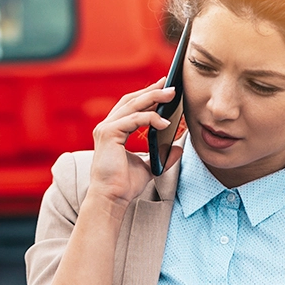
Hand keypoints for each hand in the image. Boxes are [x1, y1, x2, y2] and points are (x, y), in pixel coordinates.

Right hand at [88, 78, 181, 206]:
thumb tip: (179, 147)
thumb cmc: (124, 184)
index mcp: (114, 131)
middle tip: (171, 86)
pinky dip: (151, 119)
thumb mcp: (149, 166)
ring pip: (133, 105)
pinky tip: (165, 123)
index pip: (130, 106)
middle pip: (131, 100)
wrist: (112, 198)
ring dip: (154, 98)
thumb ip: (162, 155)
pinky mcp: (108, 134)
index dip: (147, 95)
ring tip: (172, 95)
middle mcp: (107, 126)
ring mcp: (105, 128)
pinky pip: (134, 119)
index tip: (165, 87)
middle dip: (152, 91)